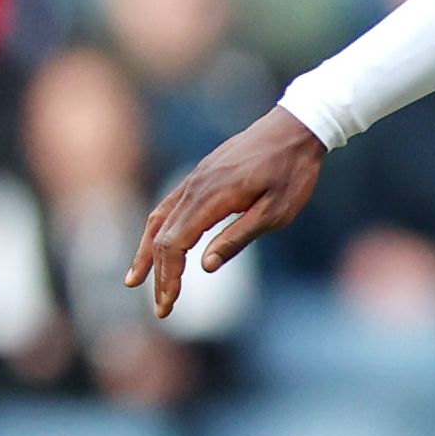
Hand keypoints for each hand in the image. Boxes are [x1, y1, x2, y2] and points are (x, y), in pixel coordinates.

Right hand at [126, 107, 326, 317]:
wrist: (298, 126)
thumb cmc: (294, 171)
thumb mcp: (277, 210)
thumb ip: (239, 236)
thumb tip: (204, 265)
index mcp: (212, 197)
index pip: (174, 244)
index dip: (168, 277)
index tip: (169, 304)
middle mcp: (195, 186)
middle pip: (162, 236)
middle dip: (158, 275)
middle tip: (162, 309)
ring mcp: (196, 178)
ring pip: (159, 219)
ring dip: (147, 252)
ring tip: (135, 279)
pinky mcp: (202, 173)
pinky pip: (169, 204)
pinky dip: (157, 228)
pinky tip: (156, 242)